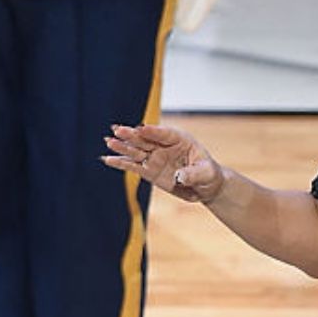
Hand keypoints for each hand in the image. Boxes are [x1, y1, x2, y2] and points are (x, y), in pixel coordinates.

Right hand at [102, 123, 225, 203]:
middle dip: (132, 135)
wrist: (205, 187)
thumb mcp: (206, 173)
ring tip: (109, 142)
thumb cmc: (209, 174)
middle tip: (117, 129)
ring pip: (137, 151)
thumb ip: (193, 174)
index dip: (153, 132)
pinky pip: (133, 166)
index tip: (141, 129)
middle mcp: (165, 147)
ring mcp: (156, 158)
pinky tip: (108, 159)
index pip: (165, 134)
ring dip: (123, 147)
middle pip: (146, 139)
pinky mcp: (149, 171)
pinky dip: (121, 163)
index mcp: (181, 140)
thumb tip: (179, 177)